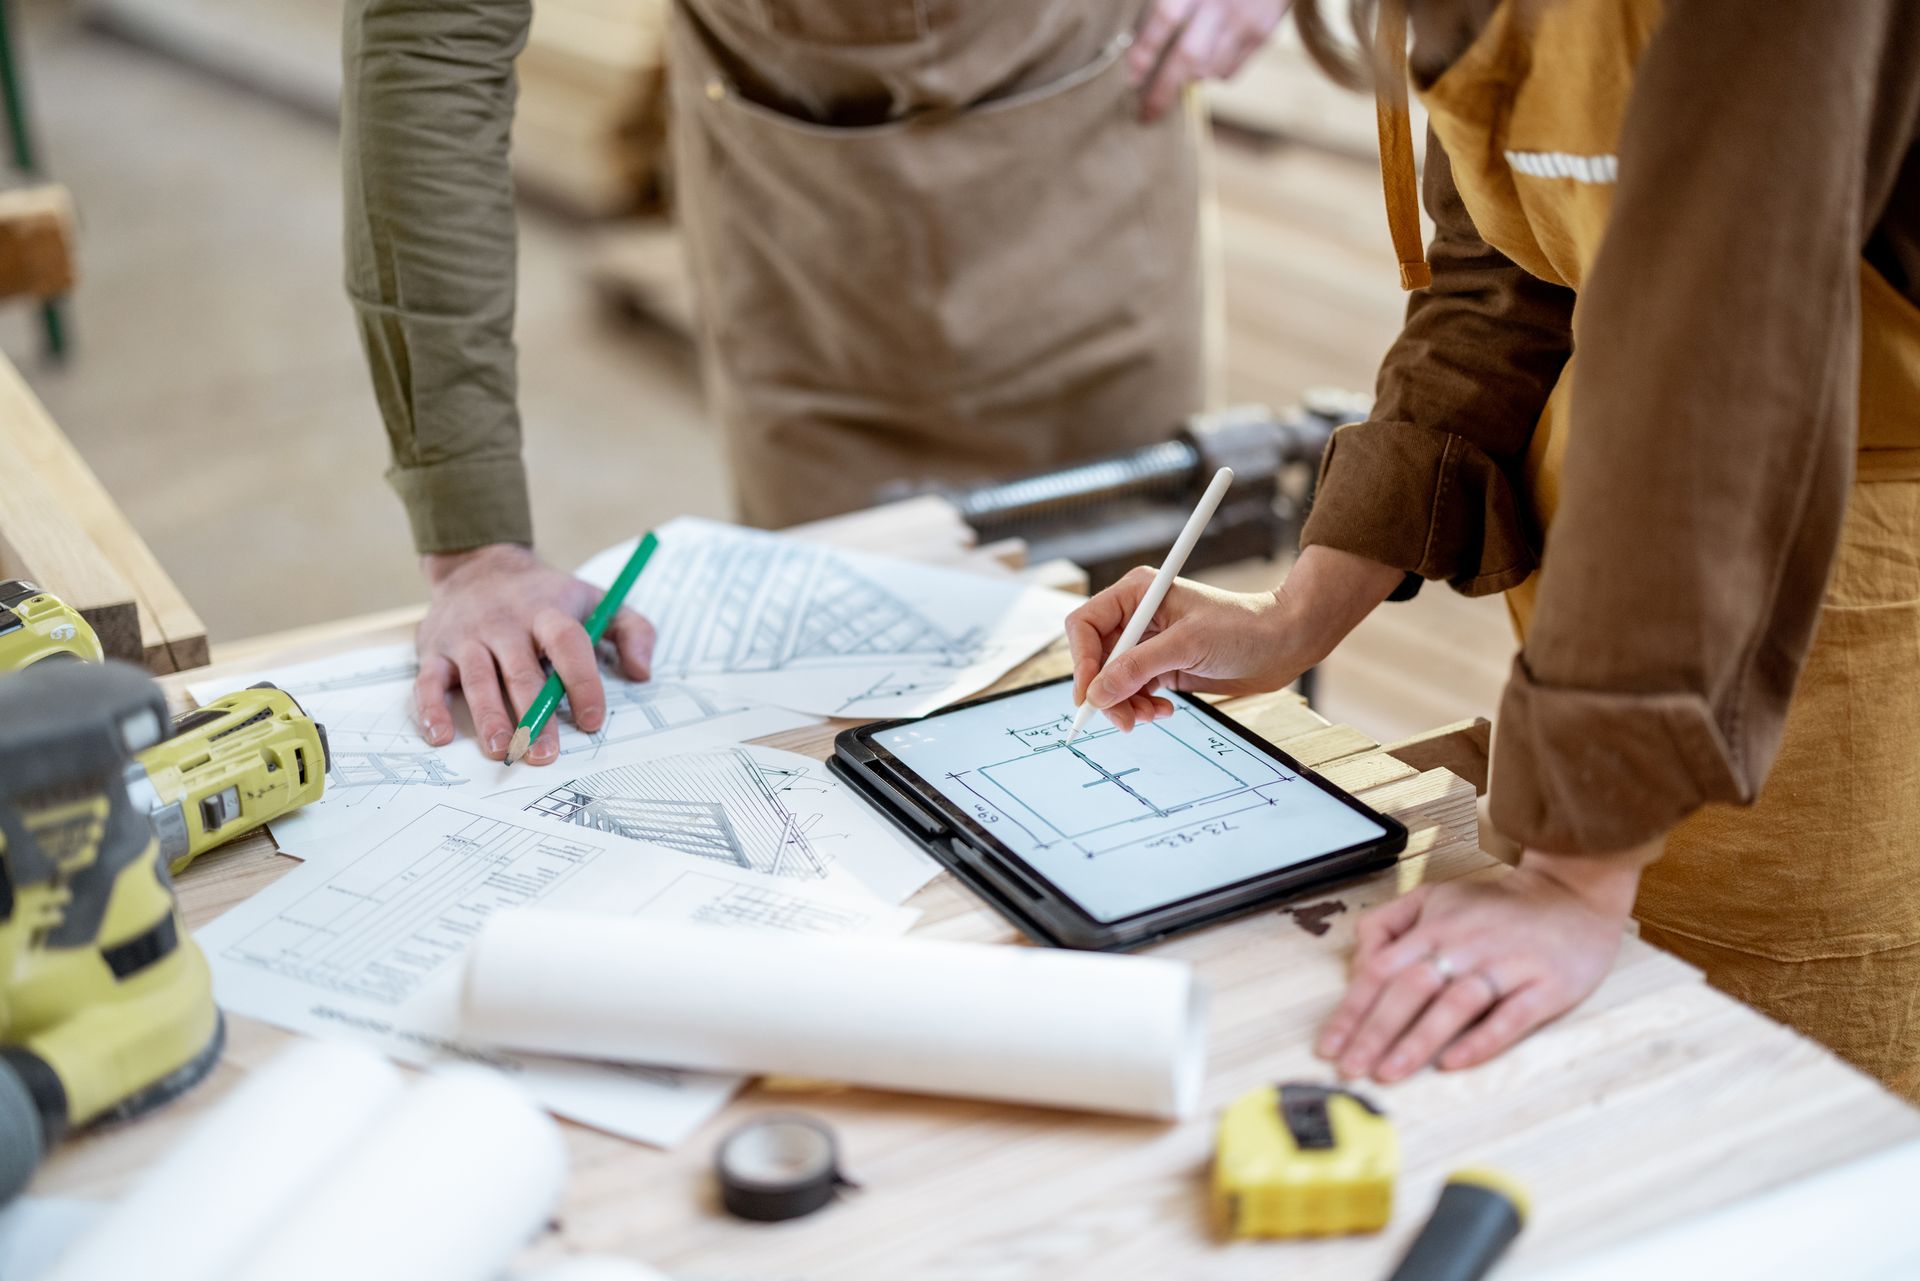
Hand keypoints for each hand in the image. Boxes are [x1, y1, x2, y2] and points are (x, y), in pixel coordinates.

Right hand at [414, 544, 655, 764]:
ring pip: (477, 680)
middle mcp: (504, 622)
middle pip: (521, 671)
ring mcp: (467, 637)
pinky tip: (441, 736)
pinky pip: (428, 681)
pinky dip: (431, 710)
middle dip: (534, 715)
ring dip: (489, 718)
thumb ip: (632, 630)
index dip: (582, 681)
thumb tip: (642, 671)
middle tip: (545, 753)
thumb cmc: (545, 595)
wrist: (479, 564)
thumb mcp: (595, 598)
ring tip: (503, 749)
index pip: (568, 644)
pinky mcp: (435, 650)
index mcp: (548, 611)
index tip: (592, 719)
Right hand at [1066, 544, 1402, 730]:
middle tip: (1124, 720)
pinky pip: (1133, 691)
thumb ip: (1138, 668)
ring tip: (1151, 716)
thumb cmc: (1242, 628)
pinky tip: (1164, 711)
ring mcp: (1148, 643)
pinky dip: (1141, 706)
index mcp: (1136, 594)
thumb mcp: (1186, 645)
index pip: (1085, 626)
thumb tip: (1097, 694)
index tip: (1090, 696)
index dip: (1083, 662)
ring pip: (1112, 681)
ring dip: (1125, 704)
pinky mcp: (1161, 666)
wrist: (1283, 644)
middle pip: (1095, 659)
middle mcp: (1136, 617)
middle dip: (1106, 691)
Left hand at [1130, 0, 1290, 119]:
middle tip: (1147, 113)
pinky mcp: (1261, 34)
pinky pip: (1228, 72)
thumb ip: (1163, 15)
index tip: (1132, 80)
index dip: (1145, 51)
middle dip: (1163, 90)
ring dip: (1189, 81)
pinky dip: (1212, 74)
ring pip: (1209, 71)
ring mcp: (1243, 20)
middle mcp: (1220, 3)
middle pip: (1188, 56)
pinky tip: (1211, 57)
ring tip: (1180, 75)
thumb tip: (1136, 61)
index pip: (1164, 19)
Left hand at [1315, 844, 1658, 1082]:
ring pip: (1456, 1004)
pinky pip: (1511, 1016)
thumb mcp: (1435, 898)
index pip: (1381, 969)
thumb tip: (1360, 961)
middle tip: (1350, 1069)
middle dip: (1375, 1032)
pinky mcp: (1546, 985)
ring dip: (1419, 1040)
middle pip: (1411, 988)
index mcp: (1436, 925)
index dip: (1352, 1010)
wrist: (1572, 895)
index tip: (1329, 1047)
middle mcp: (1467, 943)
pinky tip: (1453, 1063)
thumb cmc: (1496, 907)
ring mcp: (1507, 964)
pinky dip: (1481, 1040)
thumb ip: (1390, 924)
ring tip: (1389, 1072)